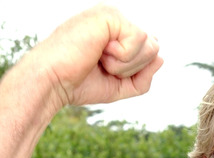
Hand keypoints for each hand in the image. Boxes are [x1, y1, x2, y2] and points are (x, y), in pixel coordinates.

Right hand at [27, 5, 163, 110]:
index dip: (134, 71)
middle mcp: (115, 20)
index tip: (104, 70)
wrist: (52, 81)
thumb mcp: (119, 86)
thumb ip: (143, 76)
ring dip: (126, 63)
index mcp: (115, 33)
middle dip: (133, 68)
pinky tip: (100, 51)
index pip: (149, 51)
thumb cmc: (79, 83)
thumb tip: (161, 58)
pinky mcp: (110, 14)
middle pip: (154, 48)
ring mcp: (112, 15)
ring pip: (151, 45)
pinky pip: (140, 39)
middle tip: (102, 65)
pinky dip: (122, 56)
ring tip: (99, 58)